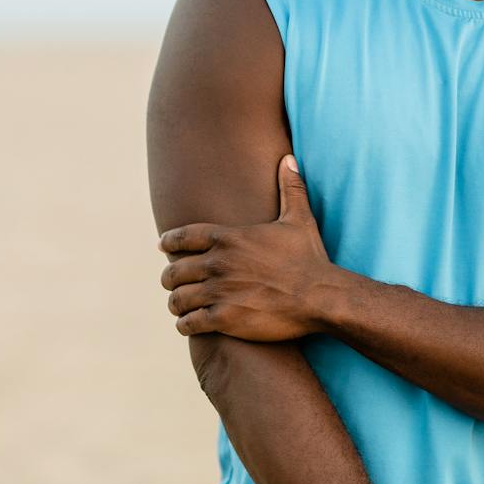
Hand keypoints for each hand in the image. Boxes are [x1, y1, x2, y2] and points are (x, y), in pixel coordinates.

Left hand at [158, 154, 342, 341]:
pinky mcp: (224, 318)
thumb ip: (290, 188)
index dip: (169, 242)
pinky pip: (189, 322)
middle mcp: (218, 263)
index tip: (163, 247)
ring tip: (180, 306)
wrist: (320, 296)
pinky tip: (189, 323)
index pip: (182, 236)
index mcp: (229, 238)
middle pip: (174, 270)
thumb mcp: (299, 219)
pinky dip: (185, 324)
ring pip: (177, 298)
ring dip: (176, 302)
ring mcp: (219, 292)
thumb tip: (289, 159)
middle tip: (173, 283)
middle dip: (170, 278)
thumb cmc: (310, 258)